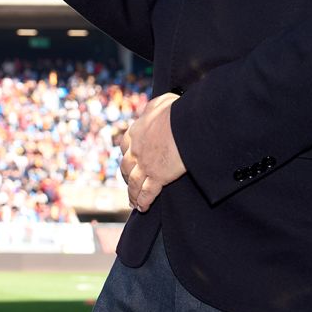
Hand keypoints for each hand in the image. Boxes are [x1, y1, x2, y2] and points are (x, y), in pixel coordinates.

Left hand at [120, 93, 186, 212]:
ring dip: (132, 194)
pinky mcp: (158, 176)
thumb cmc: (177, 111)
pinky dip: (143, 201)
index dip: (127, 155)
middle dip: (126, 176)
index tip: (128, 160)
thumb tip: (158, 105)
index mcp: (136, 132)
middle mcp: (136, 150)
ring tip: (133, 202)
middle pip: (126, 167)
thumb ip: (156, 106)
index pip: (126, 145)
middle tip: (128, 183)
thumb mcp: (162, 103)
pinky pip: (147, 193)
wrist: (185, 124)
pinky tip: (142, 208)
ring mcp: (145, 165)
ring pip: (134, 183)